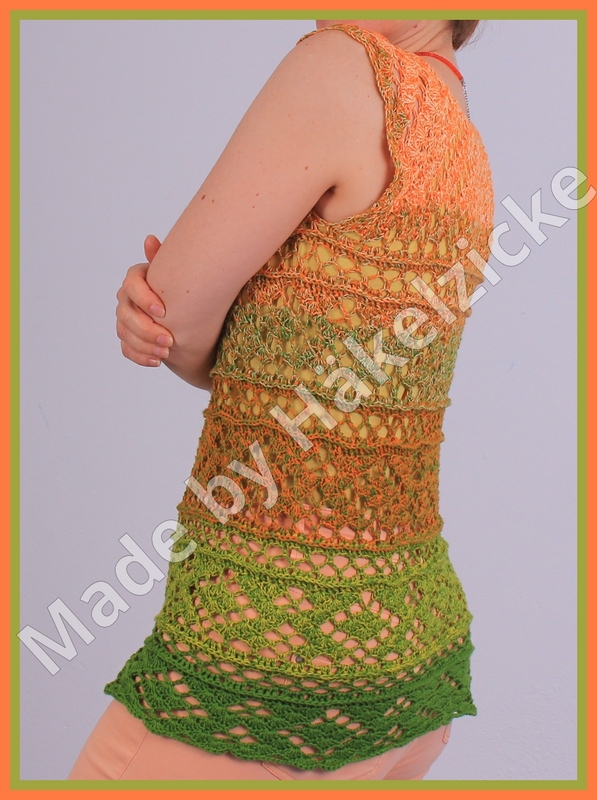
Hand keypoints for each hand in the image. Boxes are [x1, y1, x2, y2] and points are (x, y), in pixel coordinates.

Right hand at [115, 235, 174, 366]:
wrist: (187, 313)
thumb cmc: (182, 289)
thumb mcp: (179, 274)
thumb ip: (167, 259)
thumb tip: (150, 239)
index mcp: (136, 280)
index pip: (131, 286)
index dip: (144, 299)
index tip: (164, 311)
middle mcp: (126, 299)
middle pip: (127, 315)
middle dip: (147, 330)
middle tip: (170, 341)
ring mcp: (125, 319)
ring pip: (125, 333)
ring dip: (145, 345)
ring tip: (166, 353)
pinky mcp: (128, 337)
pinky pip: (127, 348)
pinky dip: (140, 356)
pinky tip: (156, 361)